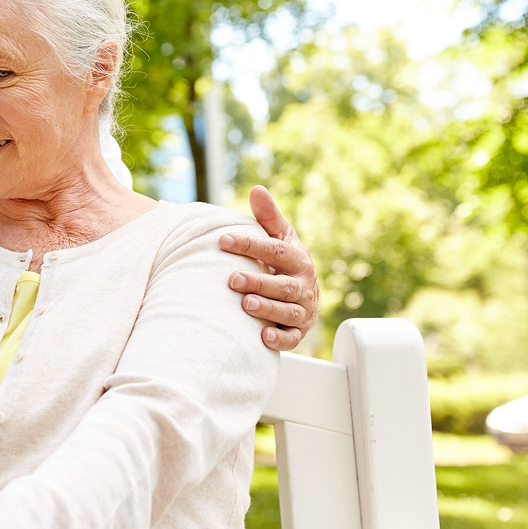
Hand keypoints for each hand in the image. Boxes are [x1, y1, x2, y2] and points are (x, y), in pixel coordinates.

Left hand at [220, 186, 319, 350]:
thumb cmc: (285, 263)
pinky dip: (279, 339)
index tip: (222, 239)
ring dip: (268, 309)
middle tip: (233, 279)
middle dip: (259, 282)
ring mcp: (303, 309)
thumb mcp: (280, 238)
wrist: (305, 294)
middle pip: (283, 285)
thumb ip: (268, 217)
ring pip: (288, 311)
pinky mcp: (298, 331)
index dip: (250, 244)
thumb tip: (256, 189)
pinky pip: (292, 337)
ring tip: (246, 304)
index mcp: (297, 259)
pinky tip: (262, 336)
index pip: (275, 250)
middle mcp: (303, 285)